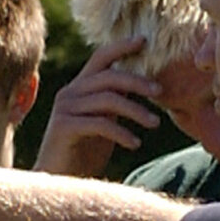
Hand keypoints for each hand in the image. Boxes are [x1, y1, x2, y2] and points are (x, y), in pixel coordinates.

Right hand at [35, 34, 166, 175]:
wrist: (59, 180)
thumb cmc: (84, 151)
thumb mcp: (103, 121)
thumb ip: (115, 102)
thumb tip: (143, 85)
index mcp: (80, 87)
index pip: (100, 57)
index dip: (121, 46)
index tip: (144, 41)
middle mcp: (70, 93)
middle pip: (108, 76)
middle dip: (137, 81)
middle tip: (160, 92)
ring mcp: (65, 109)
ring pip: (108, 99)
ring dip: (136, 110)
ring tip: (154, 123)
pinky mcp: (64, 127)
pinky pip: (99, 123)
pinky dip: (121, 132)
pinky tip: (135, 144)